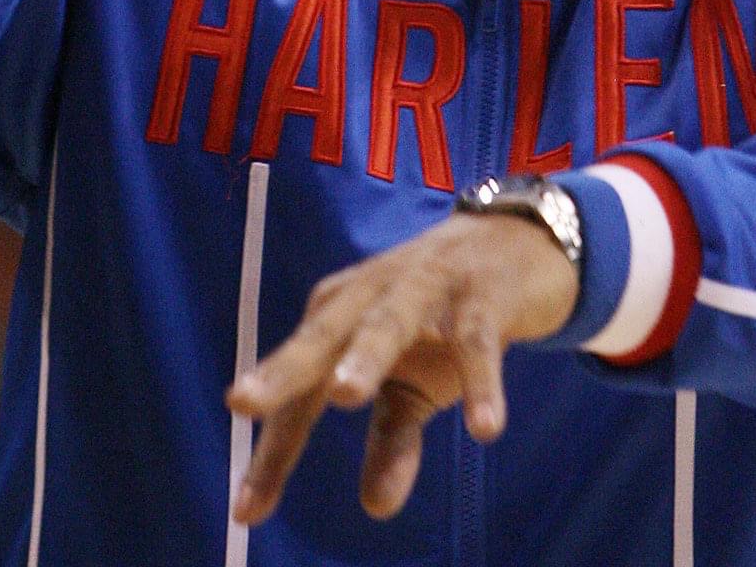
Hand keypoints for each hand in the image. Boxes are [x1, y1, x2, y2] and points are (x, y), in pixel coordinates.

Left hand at [225, 212, 578, 526]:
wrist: (513, 244)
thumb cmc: (443, 319)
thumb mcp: (414, 384)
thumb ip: (391, 441)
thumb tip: (374, 507)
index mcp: (341, 315)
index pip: (301, 388)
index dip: (274, 448)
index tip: (246, 511)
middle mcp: (372, 294)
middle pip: (324, 336)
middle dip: (284, 369)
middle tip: (242, 403)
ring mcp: (425, 286)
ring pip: (389, 321)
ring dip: (365, 353)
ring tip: (344, 395)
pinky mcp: (481, 294)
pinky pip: (476, 339)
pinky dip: (480, 379)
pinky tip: (485, 428)